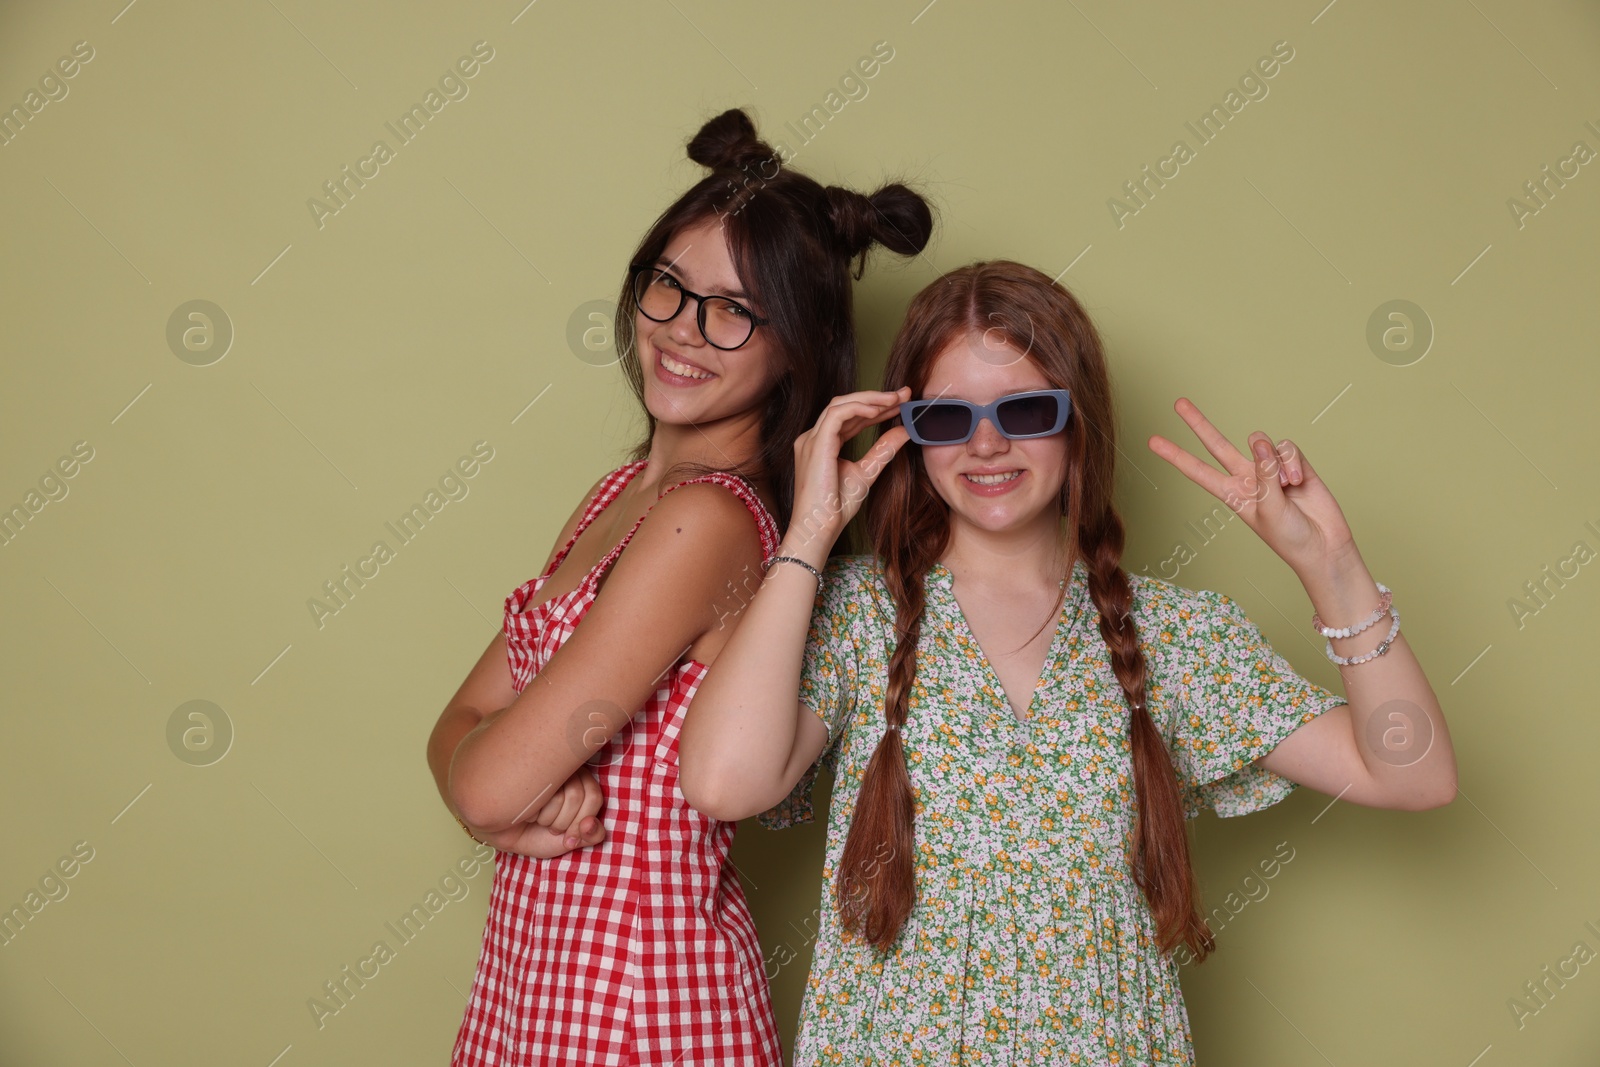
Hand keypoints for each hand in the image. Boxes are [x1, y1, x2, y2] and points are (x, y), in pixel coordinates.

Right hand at [471, 766, 606, 859]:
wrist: (497, 830)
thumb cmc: (533, 831)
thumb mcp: (567, 840)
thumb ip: (590, 835)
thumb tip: (590, 824)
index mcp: (579, 783)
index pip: (594, 796)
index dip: (584, 821)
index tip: (568, 836)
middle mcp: (564, 770)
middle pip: (581, 795)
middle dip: (565, 821)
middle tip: (548, 824)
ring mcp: (546, 767)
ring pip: (566, 794)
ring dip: (550, 818)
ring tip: (535, 816)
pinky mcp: (529, 769)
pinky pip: (547, 794)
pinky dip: (537, 813)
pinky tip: (526, 811)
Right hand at [785, 387, 912, 560]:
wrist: (819, 528)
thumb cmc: (836, 508)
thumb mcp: (867, 472)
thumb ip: (883, 451)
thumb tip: (904, 431)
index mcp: (822, 444)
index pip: (851, 417)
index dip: (876, 408)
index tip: (901, 404)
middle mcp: (813, 437)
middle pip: (846, 405)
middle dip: (876, 397)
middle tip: (904, 394)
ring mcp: (811, 439)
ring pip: (840, 404)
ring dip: (870, 399)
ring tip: (896, 399)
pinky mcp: (815, 444)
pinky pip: (837, 414)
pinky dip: (859, 408)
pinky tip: (879, 410)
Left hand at [1146, 397, 1357, 578]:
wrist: (1323, 545)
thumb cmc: (1289, 537)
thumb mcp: (1268, 510)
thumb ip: (1264, 474)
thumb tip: (1259, 442)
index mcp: (1231, 493)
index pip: (1198, 470)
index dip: (1176, 456)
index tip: (1152, 442)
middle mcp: (1247, 477)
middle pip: (1217, 445)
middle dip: (1199, 424)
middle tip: (1178, 403)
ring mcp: (1269, 469)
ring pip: (1261, 442)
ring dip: (1276, 462)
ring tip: (1288, 486)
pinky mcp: (1294, 463)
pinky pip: (1287, 448)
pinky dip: (1293, 463)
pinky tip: (1298, 481)